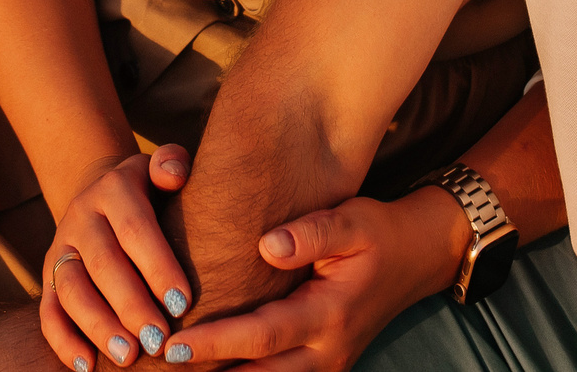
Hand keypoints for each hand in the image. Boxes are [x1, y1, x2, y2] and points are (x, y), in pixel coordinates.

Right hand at [41, 147, 192, 370]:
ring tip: (128, 357)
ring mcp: (60, 248)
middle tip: (157, 340)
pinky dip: (63, 341)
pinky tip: (87, 367)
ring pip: (71, 289)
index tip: (183, 304)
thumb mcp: (161, 167)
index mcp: (114, 189)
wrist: (103, 195)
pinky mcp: (47, 277)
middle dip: (131, 305)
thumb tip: (173, 175)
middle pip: (103, 264)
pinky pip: (48, 311)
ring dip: (98, 327)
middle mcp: (81, 217)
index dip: (158, 266)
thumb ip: (172, 163)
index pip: (135, 228)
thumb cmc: (150, 191)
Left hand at [161, 189, 468, 371]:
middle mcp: (327, 353)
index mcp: (330, 315)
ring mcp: (326, 366)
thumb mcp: (352, 220)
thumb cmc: (377, 232)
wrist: (418, 256)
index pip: (262, 336)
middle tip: (158, 364)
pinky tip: (206, 368)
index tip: (172, 343)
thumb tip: (267, 246)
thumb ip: (312, 233)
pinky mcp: (320, 367)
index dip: (216, 342)